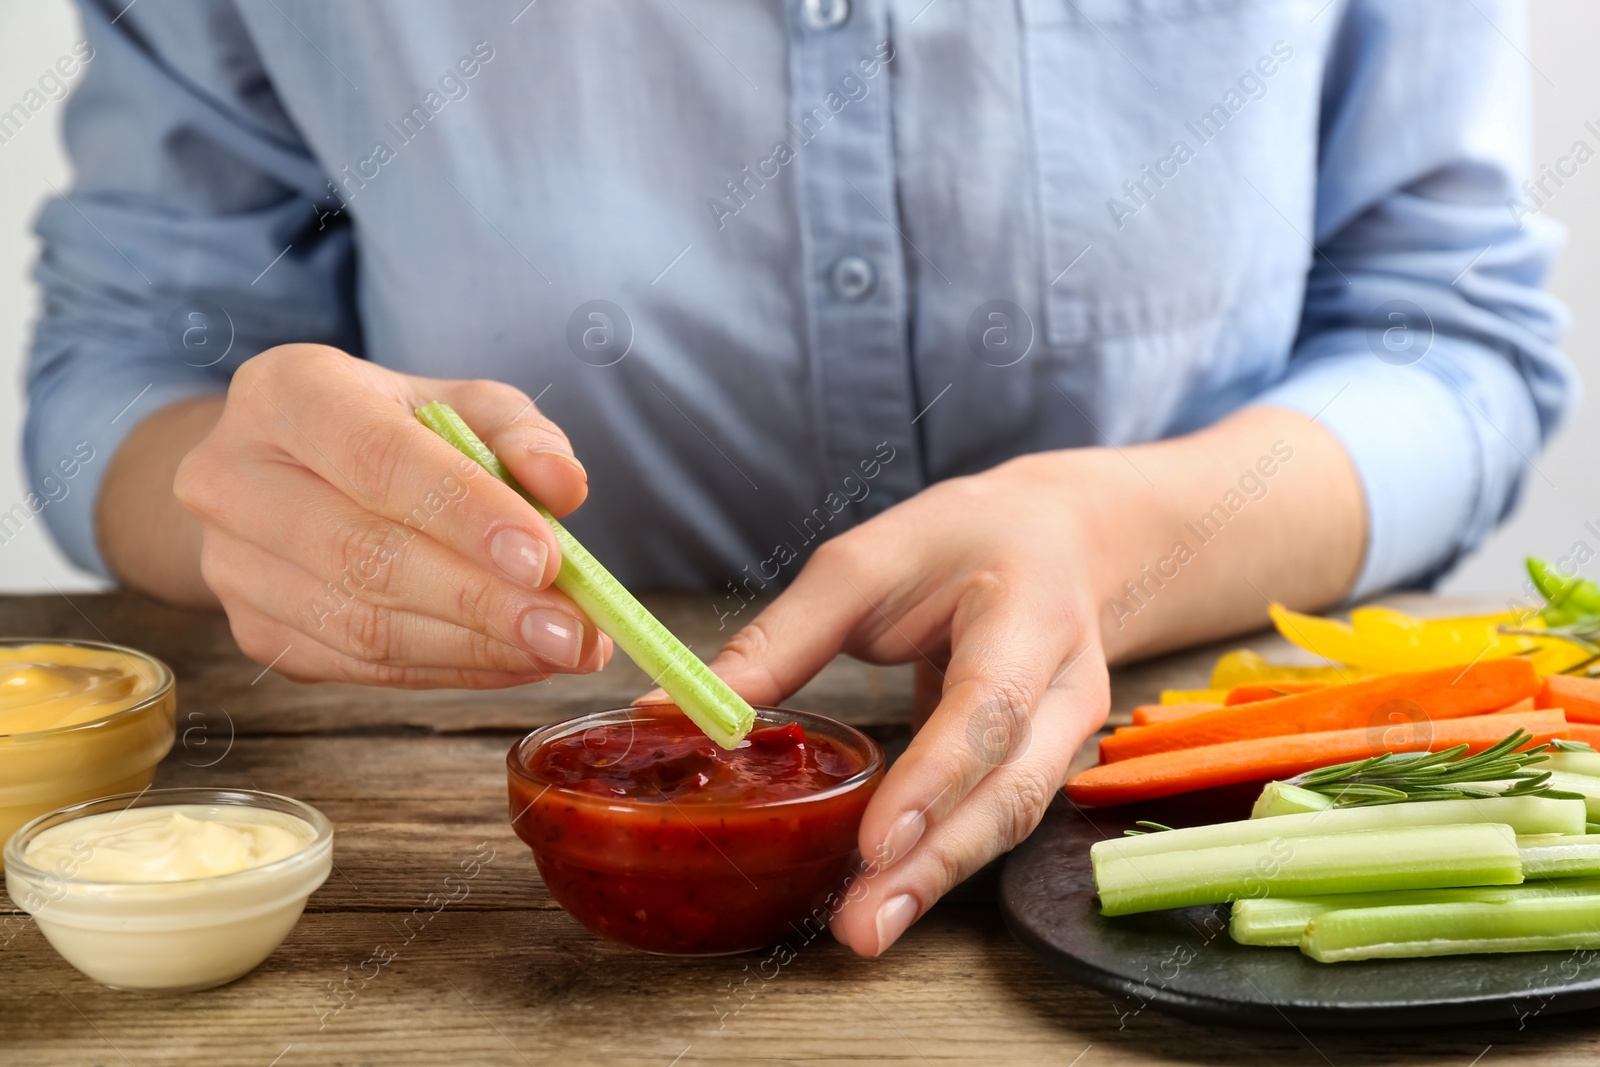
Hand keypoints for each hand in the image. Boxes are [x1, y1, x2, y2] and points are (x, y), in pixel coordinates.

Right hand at [174, 344, 610, 686]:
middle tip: (573, 630)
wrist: (293, 472)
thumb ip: (520, 435)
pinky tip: (517, 661)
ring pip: (364, 626)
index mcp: (284, 392)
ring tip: (562, 649)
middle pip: (367, 555)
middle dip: (483, 601)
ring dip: (477, 648)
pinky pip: (364, 666)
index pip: (378, 458)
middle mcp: (233, 477)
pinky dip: (452, 669)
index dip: (464, 512)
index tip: (545, 559)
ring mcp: (233, 565)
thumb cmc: (393, 429)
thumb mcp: (461, 404)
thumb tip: (564, 486)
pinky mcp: (257, 631)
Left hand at [702, 450, 1118, 955]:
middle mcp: (1065, 687)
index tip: (876, 841)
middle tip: (860, 926)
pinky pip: (992, 819)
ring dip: (935, 878)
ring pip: (1008, 819)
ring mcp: (1066, 734)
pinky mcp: (1042, 764)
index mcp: (1029, 615)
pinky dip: (939, 858)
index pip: (989, 707)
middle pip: (1011, 789)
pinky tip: (883, 893)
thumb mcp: (865, 563)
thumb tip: (682, 709)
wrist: (1059, 543)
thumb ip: (784, 639)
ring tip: (862, 927)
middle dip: (935, 863)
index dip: (934, 779)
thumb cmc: (960, 544)